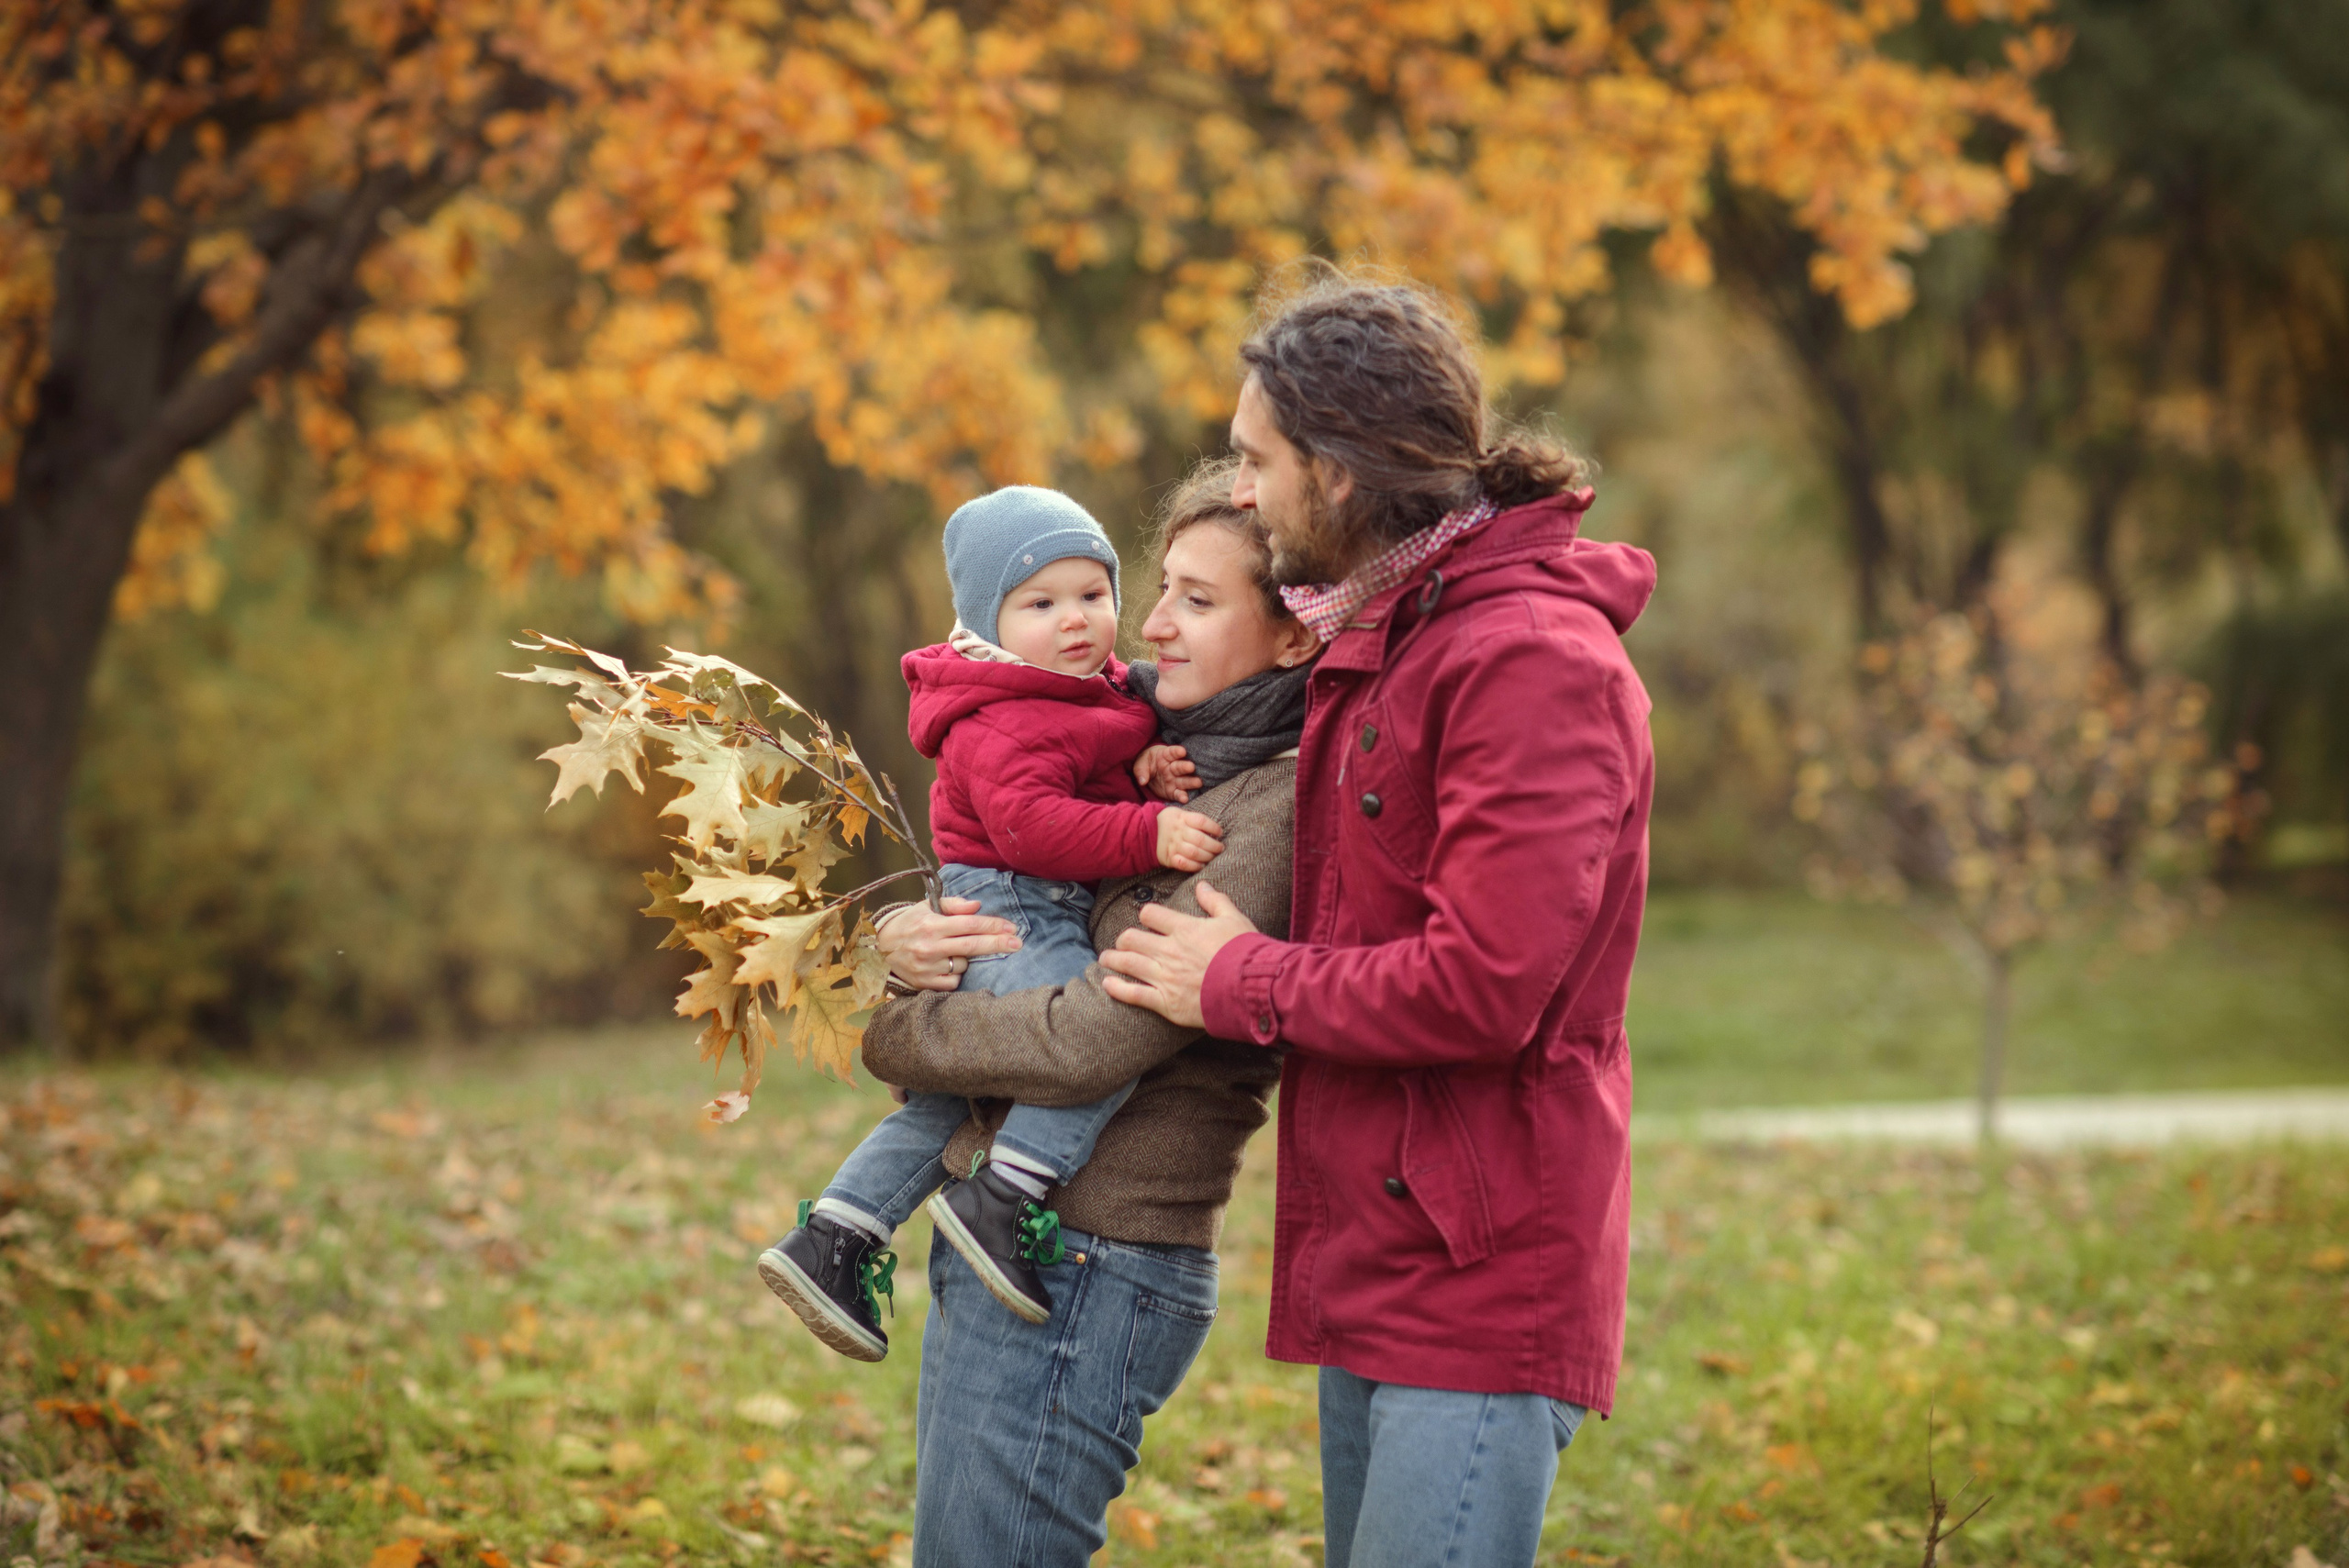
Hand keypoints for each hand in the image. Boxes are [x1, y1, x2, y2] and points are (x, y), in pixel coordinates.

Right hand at [875, 897, 1019, 991]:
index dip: (992, 925)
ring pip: (963, 964)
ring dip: (967, 958)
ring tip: (952, 951)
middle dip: (998, 944)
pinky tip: (946, 965)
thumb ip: (953, 905)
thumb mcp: (926, 907)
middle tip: (1017, 943)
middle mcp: (929, 946)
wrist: (878, 949)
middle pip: (972, 946)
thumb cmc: (909, 924)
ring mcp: (927, 967)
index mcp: (931, 925)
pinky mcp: (925, 983)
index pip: (969, 924)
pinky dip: (955, 973)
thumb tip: (977, 906)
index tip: (1011, 928)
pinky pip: (953, 981)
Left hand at [1098, 881, 1257, 1028]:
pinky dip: (1117, 988)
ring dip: (1113, 959)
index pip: (1151, 914)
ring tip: (1106, 958)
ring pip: (1127, 963)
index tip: (1147, 920)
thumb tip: (1202, 884)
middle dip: (1123, 939)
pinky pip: (1133, 994)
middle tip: (1121, 942)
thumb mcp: (1234, 919)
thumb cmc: (1245, 953)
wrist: (1251, 988)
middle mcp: (1169, 951)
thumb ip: (1215, 901)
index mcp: (1184, 929)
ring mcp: (1165, 977)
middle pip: (1132, 938)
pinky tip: (1107, 983)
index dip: (1146, 915)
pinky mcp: (1166, 1002)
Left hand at [1134, 743, 1200, 803]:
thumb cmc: (1147, 763)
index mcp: (1165, 756)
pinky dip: (1182, 796)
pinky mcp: (1173, 791)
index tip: (1182, 751)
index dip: (1177, 751)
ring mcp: (1174, 780)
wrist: (1148, 772)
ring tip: (1198, 782)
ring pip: (1183, 780)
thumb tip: (1142, 781)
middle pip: (1180, 767)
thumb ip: (1140, 770)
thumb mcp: (1141, 762)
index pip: (1172, 752)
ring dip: (1191, 782)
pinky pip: (1178, 794)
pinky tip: (1185, 799)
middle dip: (1186, 767)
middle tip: (1191, 767)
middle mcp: (1173, 768)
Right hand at [1154, 807, 1224, 871]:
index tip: (1220, 833)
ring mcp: (1173, 845)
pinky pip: (1184, 864)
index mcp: (1181, 818)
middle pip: (1201, 839)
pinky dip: (1195, 866)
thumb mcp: (1178, 813)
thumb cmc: (1167, 822)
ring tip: (1213, 856)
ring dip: (1207, 856)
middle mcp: (1178, 831)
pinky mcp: (1169, 858)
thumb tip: (1213, 829)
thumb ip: (1193, 819)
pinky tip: (1201, 865)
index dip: (1214, 827)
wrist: (1144, 832)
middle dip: (1214, 846)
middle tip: (1220, 848)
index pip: (1201, 821)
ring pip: (1194, 852)